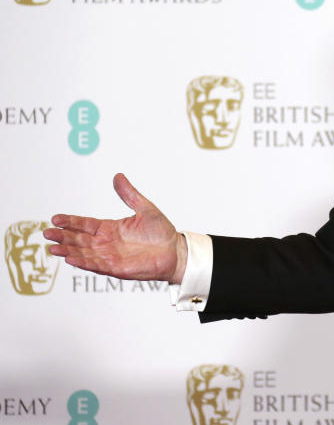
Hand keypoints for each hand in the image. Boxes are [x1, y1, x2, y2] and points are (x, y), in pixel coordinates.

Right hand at [44, 173, 185, 283]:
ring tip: (52, 249)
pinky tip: (70, 260)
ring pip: (83, 253)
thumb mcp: (145, 209)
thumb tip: (118, 176)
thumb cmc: (161, 232)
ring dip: (68, 252)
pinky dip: (83, 263)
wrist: (176, 251)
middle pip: (79, 239)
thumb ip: (129, 194)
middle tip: (46, 233)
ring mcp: (109, 256)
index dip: (70, 221)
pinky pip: (96, 266)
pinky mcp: (116, 269)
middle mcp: (106, 243)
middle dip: (62, 237)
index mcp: (110, 228)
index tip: (55, 218)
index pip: (85, 224)